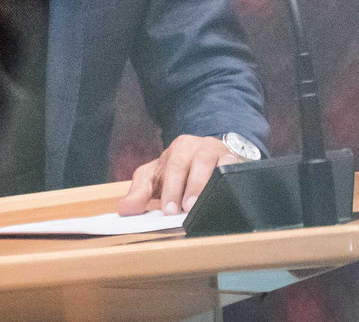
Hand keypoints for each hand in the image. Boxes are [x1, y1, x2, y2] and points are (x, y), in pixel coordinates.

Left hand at [117, 134, 241, 215]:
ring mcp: (214, 151)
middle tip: (179, 211)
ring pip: (205, 162)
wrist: (216, 156)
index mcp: (175, 151)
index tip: (167, 210)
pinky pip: (230, 166)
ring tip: (195, 205)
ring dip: (199, 184)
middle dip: (179, 188)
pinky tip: (223, 191)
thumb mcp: (159, 179)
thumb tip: (125, 209)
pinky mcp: (233, 159)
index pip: (165, 169)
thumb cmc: (182, 171)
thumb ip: (139, 193)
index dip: (166, 189)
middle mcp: (193, 147)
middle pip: (182, 164)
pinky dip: (226, 176)